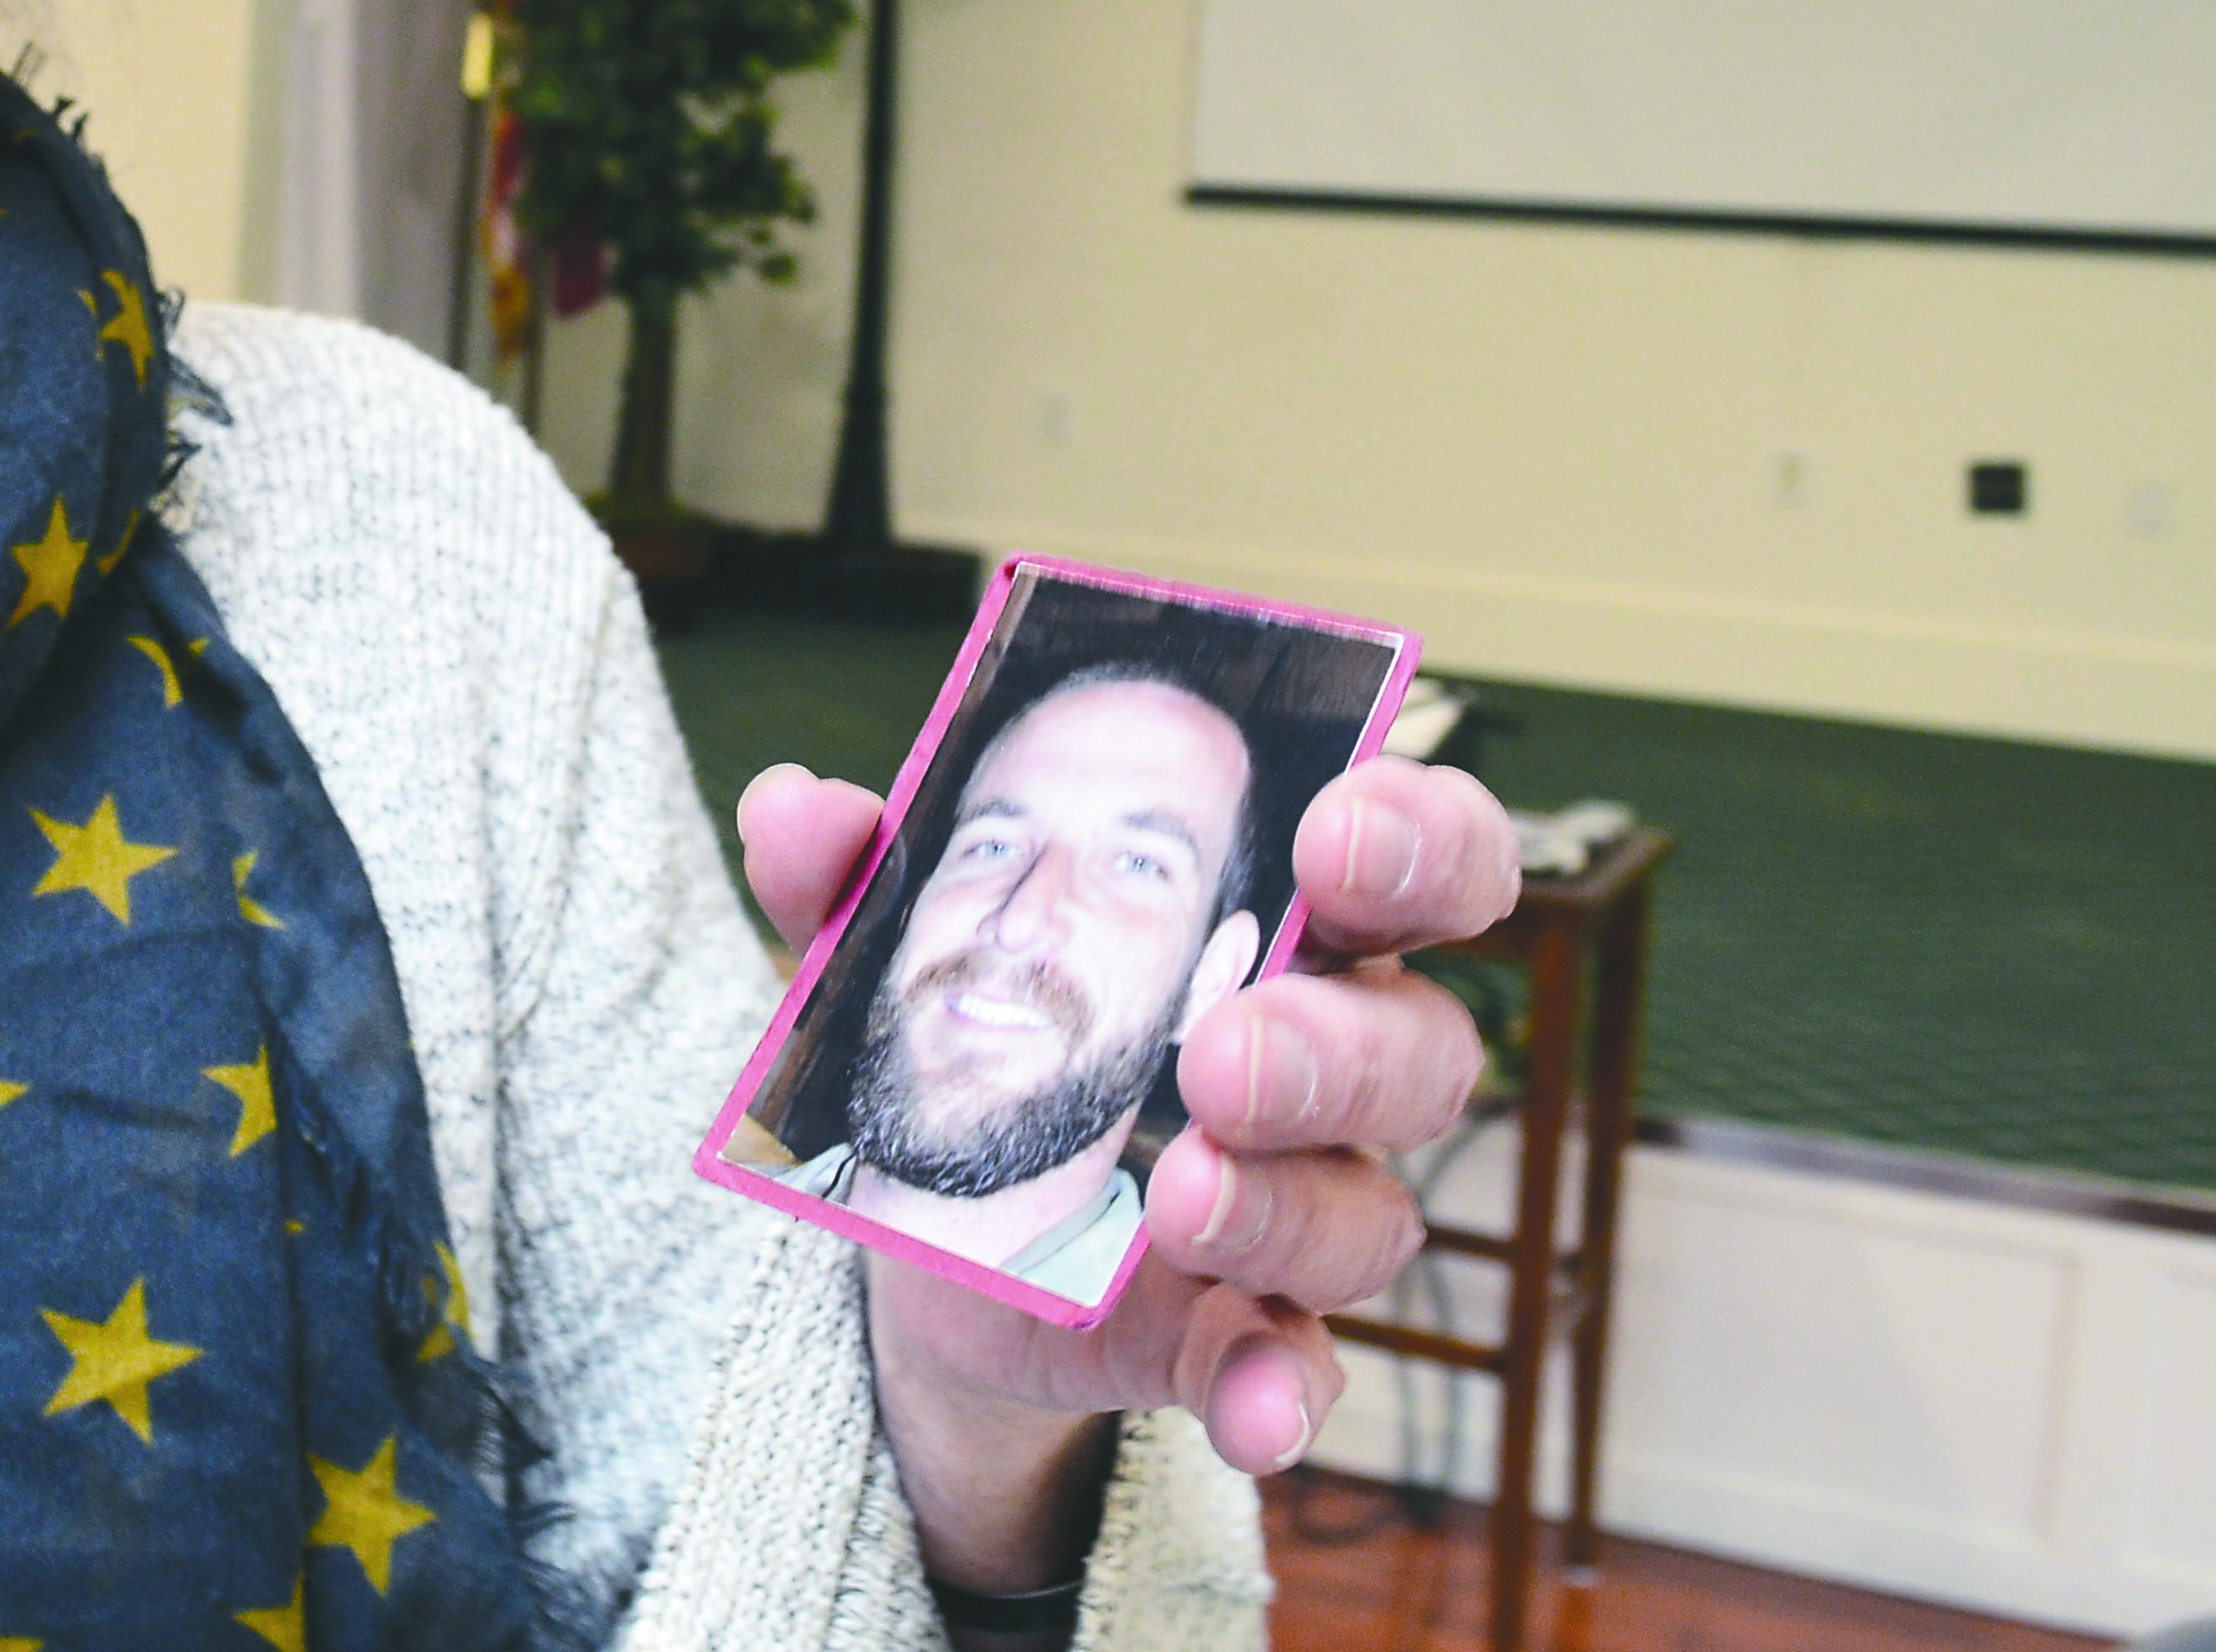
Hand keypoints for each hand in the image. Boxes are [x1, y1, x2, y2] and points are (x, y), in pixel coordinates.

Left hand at [735, 752, 1517, 1593]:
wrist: (934, 1233)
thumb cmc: (980, 1026)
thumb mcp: (911, 944)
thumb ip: (861, 874)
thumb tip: (795, 809)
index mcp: (1280, 921)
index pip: (1421, 858)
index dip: (1418, 837)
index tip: (1338, 834)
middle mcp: (1327, 1061)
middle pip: (1417, 1045)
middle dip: (1336, 1044)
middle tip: (1223, 1055)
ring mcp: (1295, 1206)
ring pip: (1369, 1212)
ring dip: (1286, 1204)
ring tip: (1179, 1196)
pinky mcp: (1235, 1333)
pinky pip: (1300, 1367)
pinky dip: (1281, 1386)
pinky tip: (1251, 1406)